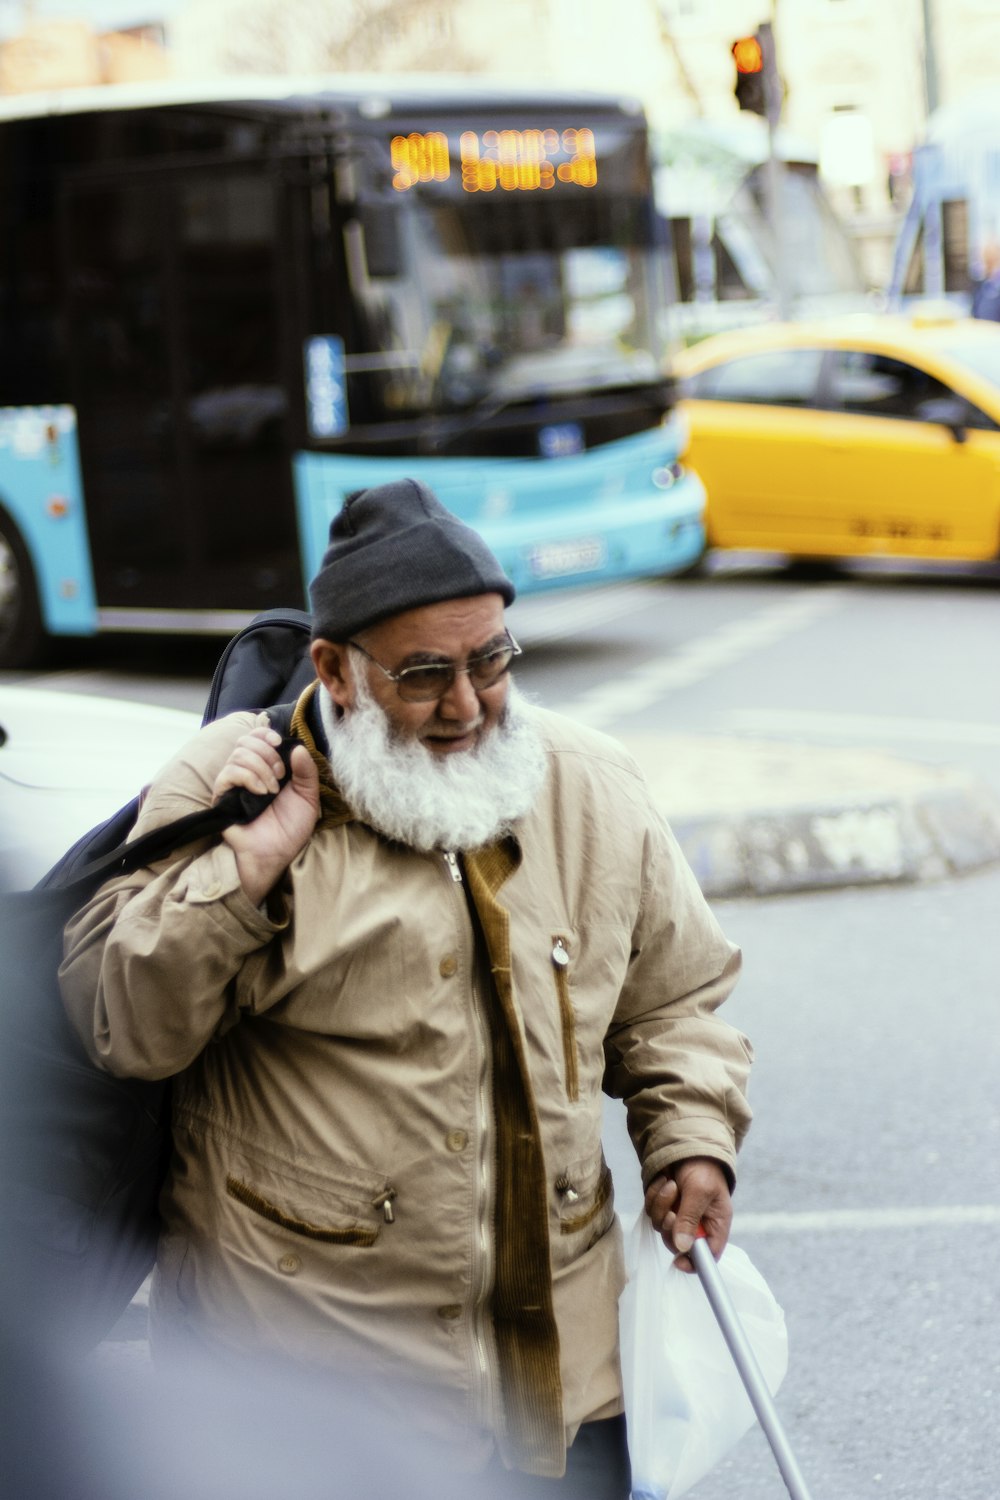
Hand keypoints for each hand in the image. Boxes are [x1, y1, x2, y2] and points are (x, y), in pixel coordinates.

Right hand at [213, 724, 319, 903]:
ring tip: (272, 790)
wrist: (276, 854)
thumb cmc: (291, 828)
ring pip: (238, 755)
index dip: (265, 734)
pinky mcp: (222, 796)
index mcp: (266, 768)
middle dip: (267, 753)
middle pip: (245, 741)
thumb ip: (307, 771)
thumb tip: (297, 747)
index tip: (278, 743)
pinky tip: (261, 792)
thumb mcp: (308, 797)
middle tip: (281, 775)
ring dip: (261, 767)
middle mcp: (247, 772)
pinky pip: (229, 773)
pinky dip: (249, 777)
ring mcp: (233, 784)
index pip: (256, 737)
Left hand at [644, 1157, 732, 1272]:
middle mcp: (697, 1225)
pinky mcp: (664, 1207)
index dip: (694, 1264)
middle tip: (673, 1209)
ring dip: (662, 1204)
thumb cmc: (703, 1168)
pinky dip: (654, 1196)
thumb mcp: (700, 1191)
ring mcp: (679, 1216)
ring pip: (661, 1226)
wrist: (688, 1146)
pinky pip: (652, 1212)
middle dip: (671, 1225)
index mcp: (715, 1226)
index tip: (679, 1261)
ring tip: (671, 1184)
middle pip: (678, 1244)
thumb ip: (690, 1218)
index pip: (707, 1257)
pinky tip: (663, 1181)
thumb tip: (682, 1247)